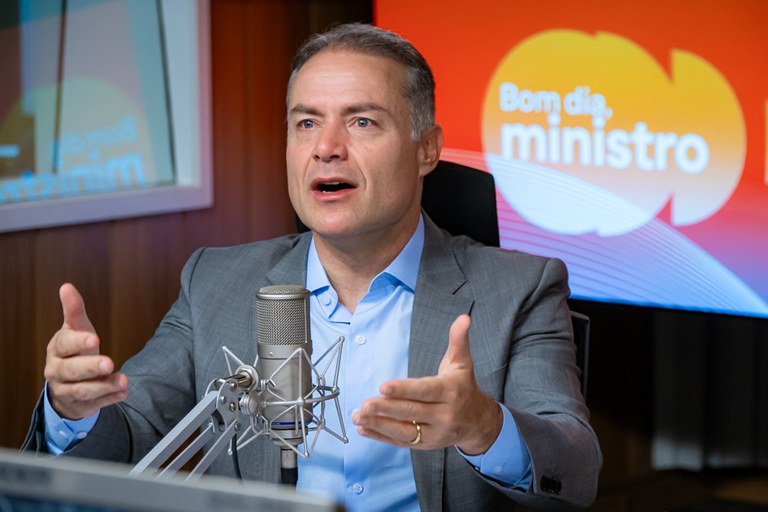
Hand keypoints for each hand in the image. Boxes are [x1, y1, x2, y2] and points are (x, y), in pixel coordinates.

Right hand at [44, 283, 127, 419]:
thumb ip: (75, 311)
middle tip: (109, 362)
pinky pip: (94, 405)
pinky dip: (109, 398)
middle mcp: (57, 371)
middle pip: (71, 370)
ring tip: (124, 380)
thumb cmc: (75, 350)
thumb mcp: (76, 330)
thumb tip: (66, 287)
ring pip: (83, 391)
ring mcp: (66, 390)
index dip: (78, 342)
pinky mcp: (79, 406)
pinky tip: (123, 392)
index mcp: (57, 349)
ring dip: (104, 386)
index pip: (64, 344)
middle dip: (90, 366)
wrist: (66, 383)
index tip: (95, 339)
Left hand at [353, 314, 502, 454]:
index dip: (403, 389)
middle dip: (386, 409)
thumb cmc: (464, 387)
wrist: (478, 422)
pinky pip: (402, 442)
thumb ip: (458, 340)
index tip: (383, 386)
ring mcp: (435, 433)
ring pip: (405, 431)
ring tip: (359, 417)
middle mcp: (444, 415)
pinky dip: (381, 437)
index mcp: (451, 392)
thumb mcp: (462, 363)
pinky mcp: (426, 444)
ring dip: (379, 425)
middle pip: (412, 412)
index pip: (425, 391)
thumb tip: (463, 318)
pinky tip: (364, 429)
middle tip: (365, 404)